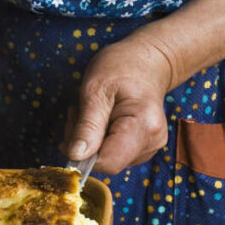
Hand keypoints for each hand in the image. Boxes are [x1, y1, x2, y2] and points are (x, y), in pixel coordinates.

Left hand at [65, 34, 173, 173]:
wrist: (147, 62)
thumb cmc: (122, 68)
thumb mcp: (95, 90)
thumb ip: (87, 125)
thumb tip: (76, 156)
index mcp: (143, 126)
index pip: (108, 163)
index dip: (83, 154)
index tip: (73, 127)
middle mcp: (151, 142)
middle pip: (105, 161)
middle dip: (83, 142)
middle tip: (79, 112)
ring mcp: (149, 147)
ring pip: (105, 159)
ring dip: (87, 140)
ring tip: (90, 112)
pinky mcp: (141, 148)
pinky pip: (110, 153)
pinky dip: (96, 139)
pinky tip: (99, 119)